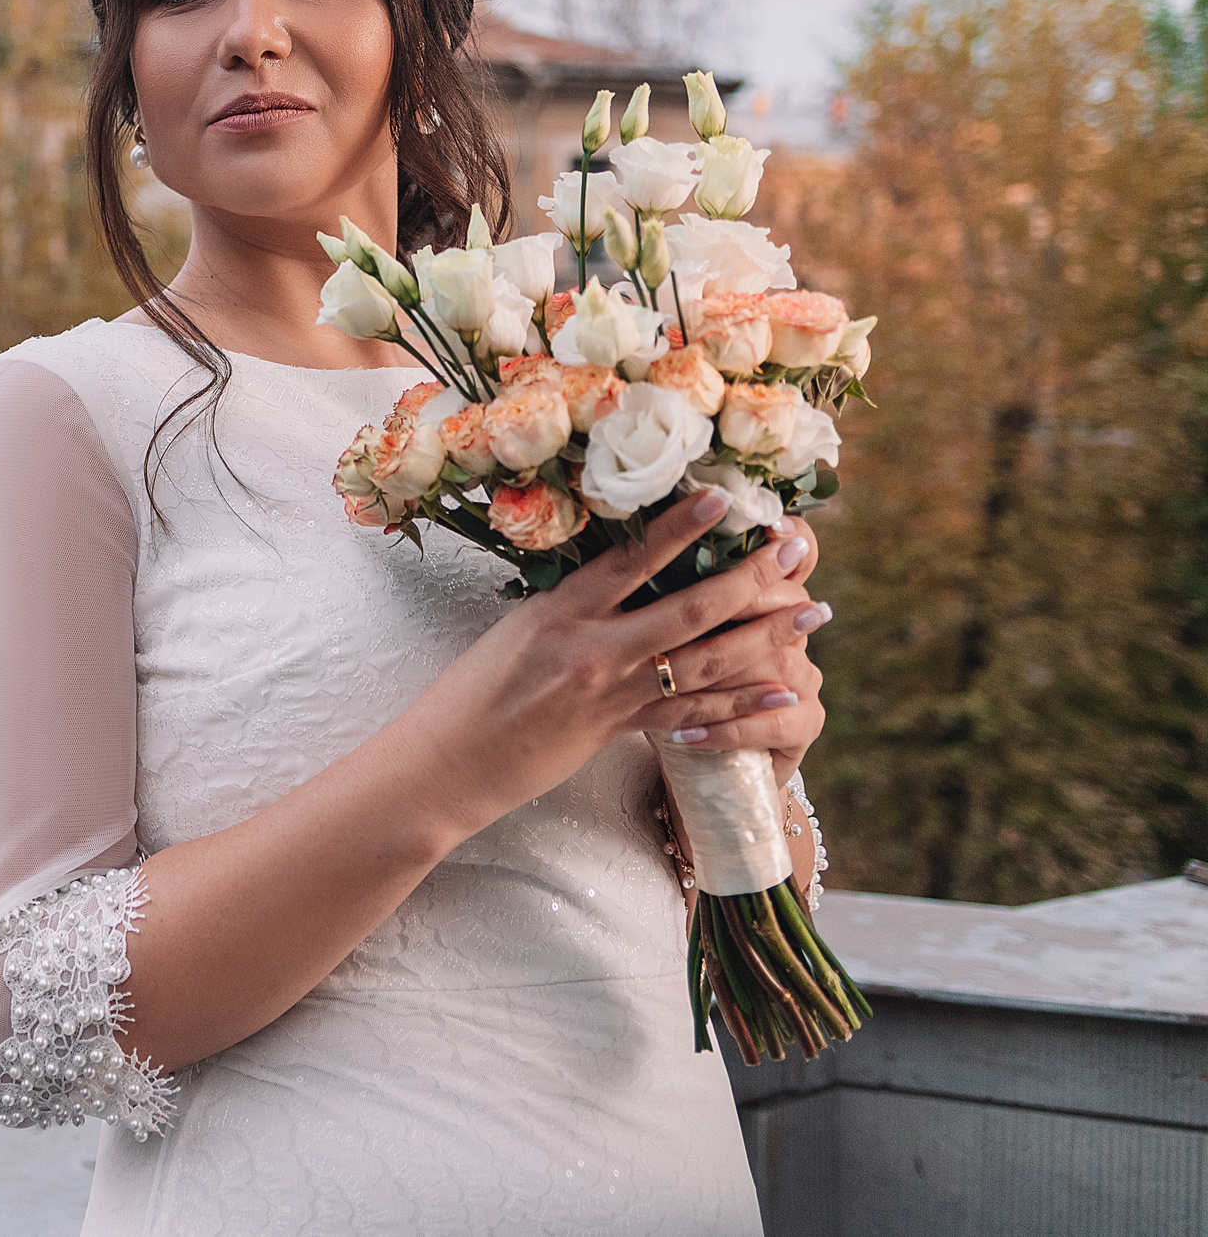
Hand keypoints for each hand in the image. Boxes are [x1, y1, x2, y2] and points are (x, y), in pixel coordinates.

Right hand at [398, 492, 821, 840]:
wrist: (446, 761)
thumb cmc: (472, 690)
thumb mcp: (516, 629)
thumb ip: (573, 606)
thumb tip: (623, 576)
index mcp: (560, 611)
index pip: (630, 560)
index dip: (681, 527)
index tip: (724, 497)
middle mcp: (593, 649)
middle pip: (689, 609)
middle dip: (751, 579)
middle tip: (796, 552)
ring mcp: (611, 693)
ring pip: (705, 661)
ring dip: (766, 637)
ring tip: (812, 614)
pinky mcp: (618, 732)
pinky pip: (694, 716)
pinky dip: (744, 705)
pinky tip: (784, 693)